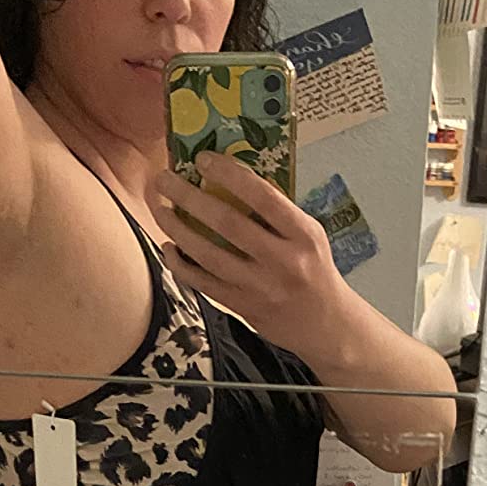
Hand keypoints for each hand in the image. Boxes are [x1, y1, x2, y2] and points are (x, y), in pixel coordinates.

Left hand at [153, 153, 345, 359]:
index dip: (229, 175)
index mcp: (302, 235)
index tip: (203, 159)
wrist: (326, 326)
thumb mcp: (308, 235)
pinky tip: (169, 249)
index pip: (263, 197)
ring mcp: (261, 288)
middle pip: (227, 223)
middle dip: (189, 197)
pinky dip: (182, 265)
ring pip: (209, 255)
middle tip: (164, 180)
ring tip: (160, 209)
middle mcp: (282, 261)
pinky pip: (204, 284)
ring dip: (177, 230)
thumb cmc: (314, 271)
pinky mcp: (244, 308)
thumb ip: (277, 212)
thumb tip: (233, 178)